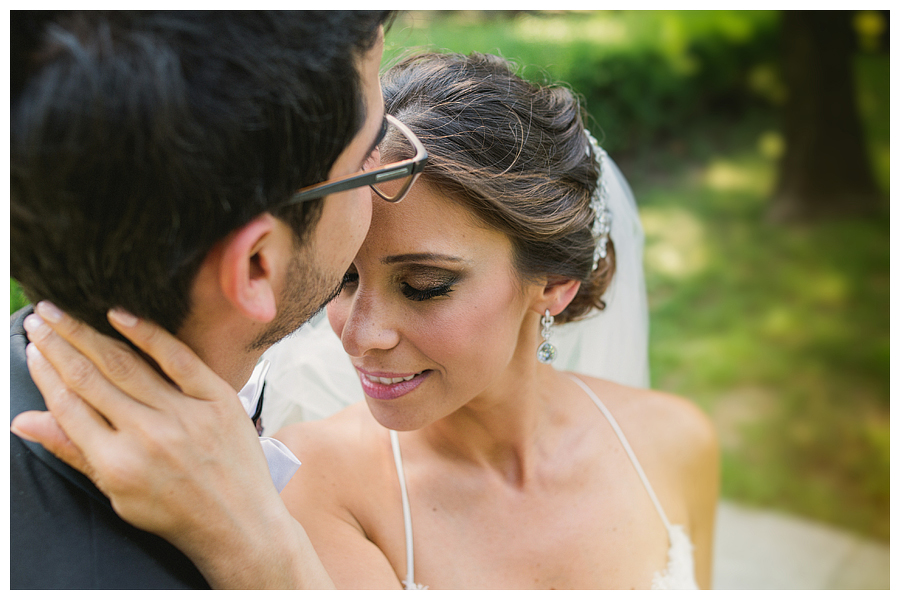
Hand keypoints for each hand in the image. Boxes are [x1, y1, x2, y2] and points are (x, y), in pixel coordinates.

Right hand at [11, 301, 331, 588]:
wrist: (239, 523)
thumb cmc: (175, 512)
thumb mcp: (117, 493)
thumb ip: (74, 451)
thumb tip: (24, 421)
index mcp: (117, 462)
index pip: (69, 405)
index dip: (46, 373)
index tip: (32, 350)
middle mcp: (148, 434)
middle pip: (91, 377)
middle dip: (59, 343)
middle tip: (39, 318)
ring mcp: (185, 414)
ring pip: (126, 363)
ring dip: (89, 333)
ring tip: (66, 312)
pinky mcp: (218, 399)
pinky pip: (179, 358)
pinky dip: (149, 334)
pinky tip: (121, 314)